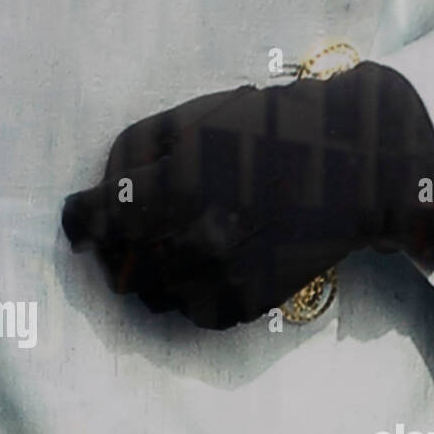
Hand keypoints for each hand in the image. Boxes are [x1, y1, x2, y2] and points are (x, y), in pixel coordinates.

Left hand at [61, 64, 433, 329]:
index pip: (93, 222)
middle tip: (131, 232)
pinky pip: (193, 313)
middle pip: (118, 267)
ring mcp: (223, 278)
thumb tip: (102, 198)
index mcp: (175, 187)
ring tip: (172, 248)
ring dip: (151, 275)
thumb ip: (134, 156)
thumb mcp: (192, 119)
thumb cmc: (269, 131)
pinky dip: (190, 295)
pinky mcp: (247, 303)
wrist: (351, 169)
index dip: (82, 219)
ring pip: (151, 297)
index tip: (86, 219)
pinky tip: (207, 267)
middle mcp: (195, 241)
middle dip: (116, 248)